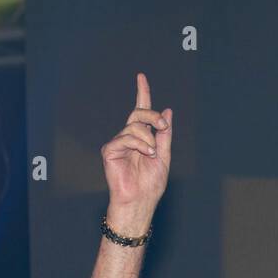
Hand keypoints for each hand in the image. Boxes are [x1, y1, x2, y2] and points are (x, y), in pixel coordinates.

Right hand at [100, 72, 171, 216]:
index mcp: (142, 138)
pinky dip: (139, 144)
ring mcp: (118, 143)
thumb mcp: (164, 156)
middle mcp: (128, 137)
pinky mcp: (109, 151)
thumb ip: (165, 134)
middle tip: (163, 125)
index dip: (142, 93)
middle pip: (138, 114)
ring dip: (148, 138)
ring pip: (133, 126)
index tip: (141, 77)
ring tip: (152, 153)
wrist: (140, 201)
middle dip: (152, 116)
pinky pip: (125, 138)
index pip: (141, 111)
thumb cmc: (151, 184)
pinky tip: (146, 154)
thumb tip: (167, 111)